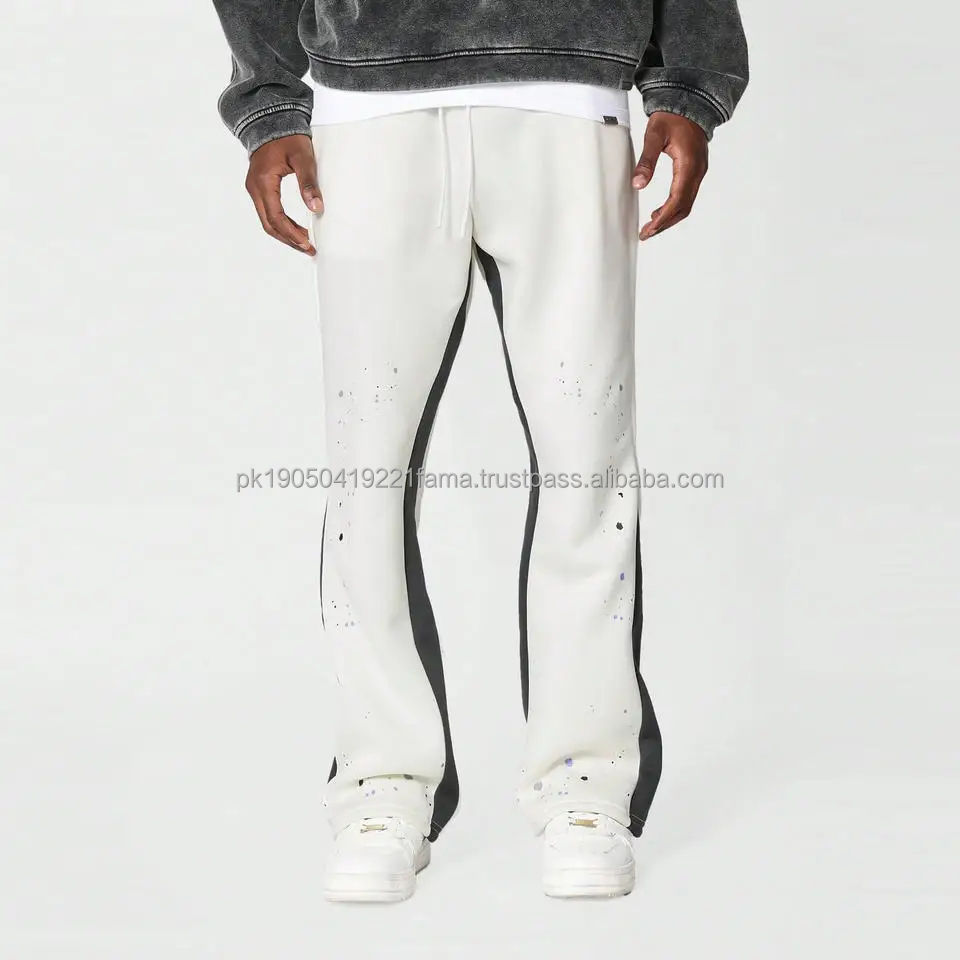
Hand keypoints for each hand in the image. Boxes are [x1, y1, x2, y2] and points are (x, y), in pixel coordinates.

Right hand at [245, 134, 321, 254]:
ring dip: (285, 233)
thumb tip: (316, 208)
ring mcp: (255, 188)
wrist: (272, 120)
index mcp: (263, 182)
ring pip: (267, 220)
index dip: (292, 234)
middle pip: (269, 224)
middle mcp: (254, 188)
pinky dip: (281, 223)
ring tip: (304, 242)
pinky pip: (268, 212)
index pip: (276, 217)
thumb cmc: (288, 137)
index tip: (308, 243)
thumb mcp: (303, 157)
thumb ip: (309, 183)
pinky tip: (296, 229)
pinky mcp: (259, 188)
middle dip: (289, 239)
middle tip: (308, 248)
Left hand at [632, 112, 708, 240]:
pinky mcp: (696, 171)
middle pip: (683, 208)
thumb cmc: (672, 117)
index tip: (649, 229)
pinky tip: (659, 212)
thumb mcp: (654, 135)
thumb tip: (638, 185)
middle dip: (664, 223)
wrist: (689, 103)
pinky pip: (687, 195)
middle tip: (646, 234)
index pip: (677, 200)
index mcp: (689, 164)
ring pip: (686, 204)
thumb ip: (646, 161)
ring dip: (669, 218)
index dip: (662, 218)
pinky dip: (674, 207)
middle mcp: (698, 171)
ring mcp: (699, 172)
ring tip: (651, 227)